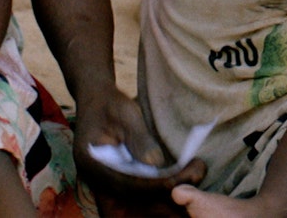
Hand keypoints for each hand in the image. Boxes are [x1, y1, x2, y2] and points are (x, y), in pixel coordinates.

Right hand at [73, 86, 205, 211]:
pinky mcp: (114, 172)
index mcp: (91, 161)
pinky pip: (136, 181)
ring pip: (136, 189)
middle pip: (132, 190)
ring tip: (193, 172)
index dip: (154, 182)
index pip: (126, 181)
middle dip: (164, 185)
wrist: (95, 97)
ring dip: (164, 183)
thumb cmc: (109, 101)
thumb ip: (139, 138)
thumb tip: (156, 164)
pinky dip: (156, 178)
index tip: (180, 176)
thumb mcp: (125, 113)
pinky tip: (179, 171)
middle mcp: (95, 175)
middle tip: (195, 173)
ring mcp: (104, 176)